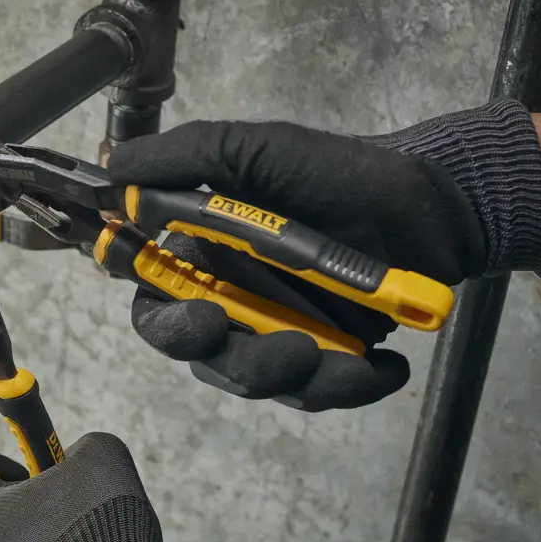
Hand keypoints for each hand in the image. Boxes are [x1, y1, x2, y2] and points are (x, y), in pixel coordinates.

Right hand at [106, 104, 540, 409]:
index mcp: (201, 255)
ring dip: (294, 377)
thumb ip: (181, 158)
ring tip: (338, 351)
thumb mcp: (254, 149)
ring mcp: (277, 333)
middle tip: (285, 347)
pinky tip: (387, 368)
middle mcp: (230, 300)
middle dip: (238, 360)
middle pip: (205, 356)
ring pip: (260, 381)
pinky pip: (319, 392)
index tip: (201, 318)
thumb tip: (112, 166)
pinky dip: (351, 387)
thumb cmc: (335, 172)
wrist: (429, 202)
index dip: (164, 322)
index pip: (155, 304)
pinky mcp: (327, 358)